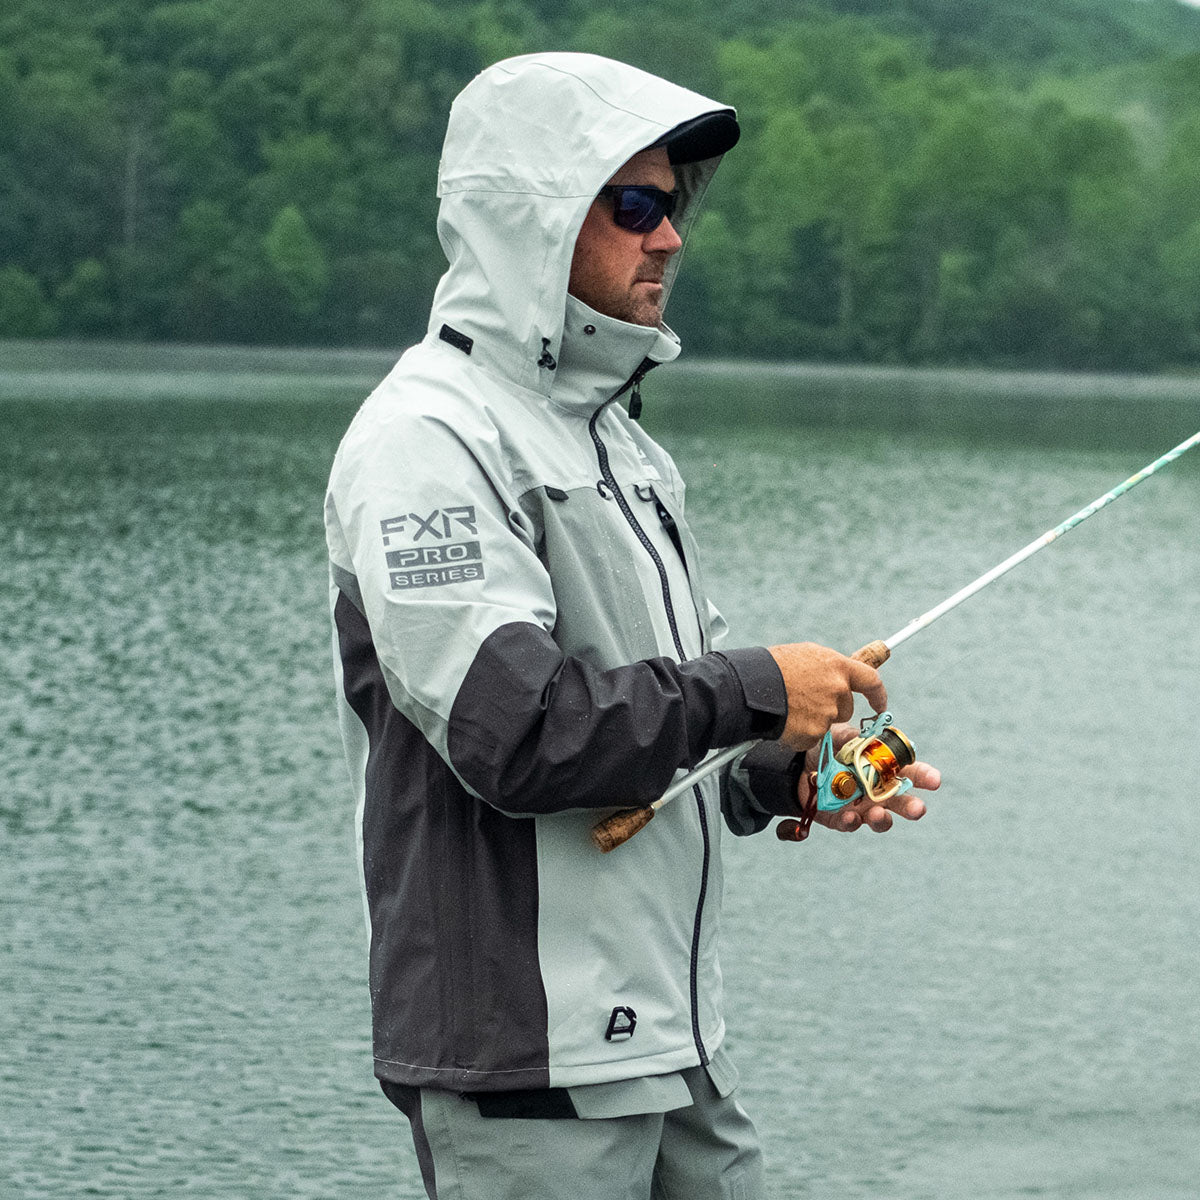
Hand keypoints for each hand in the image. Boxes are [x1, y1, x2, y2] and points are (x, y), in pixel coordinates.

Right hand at [767, 642, 886, 751]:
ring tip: (789, 708)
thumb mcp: (805, 656)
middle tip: (805, 702)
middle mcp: (837, 689)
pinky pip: (811, 738)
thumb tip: (835, 676)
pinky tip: (785, 721)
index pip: (871, 680)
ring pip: (827, 724)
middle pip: (845, 708)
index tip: (880, 705)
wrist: (749, 686)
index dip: (878, 695)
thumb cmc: (771, 667)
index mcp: (837, 666)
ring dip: (812, 721)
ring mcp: (826, 712)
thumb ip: (826, 668)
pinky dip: (799, 733)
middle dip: (831, 709)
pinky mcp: (814, 732)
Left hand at [802, 723, 940, 833]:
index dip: (923, 776)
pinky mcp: (841, 819)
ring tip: (879, 814)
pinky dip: (852, 823)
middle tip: (918, 809)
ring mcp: (860, 807)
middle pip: (900, 802)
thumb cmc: (824, 749)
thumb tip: (866, 737)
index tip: (934, 780)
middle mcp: (876, 790)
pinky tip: (850, 817)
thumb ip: (851, 736)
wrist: (794, 767)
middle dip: (911, 807)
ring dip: (882, 819)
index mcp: (882, 768)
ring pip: (879, 819)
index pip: (909, 772)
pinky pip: (850, 824)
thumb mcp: (836, 735)